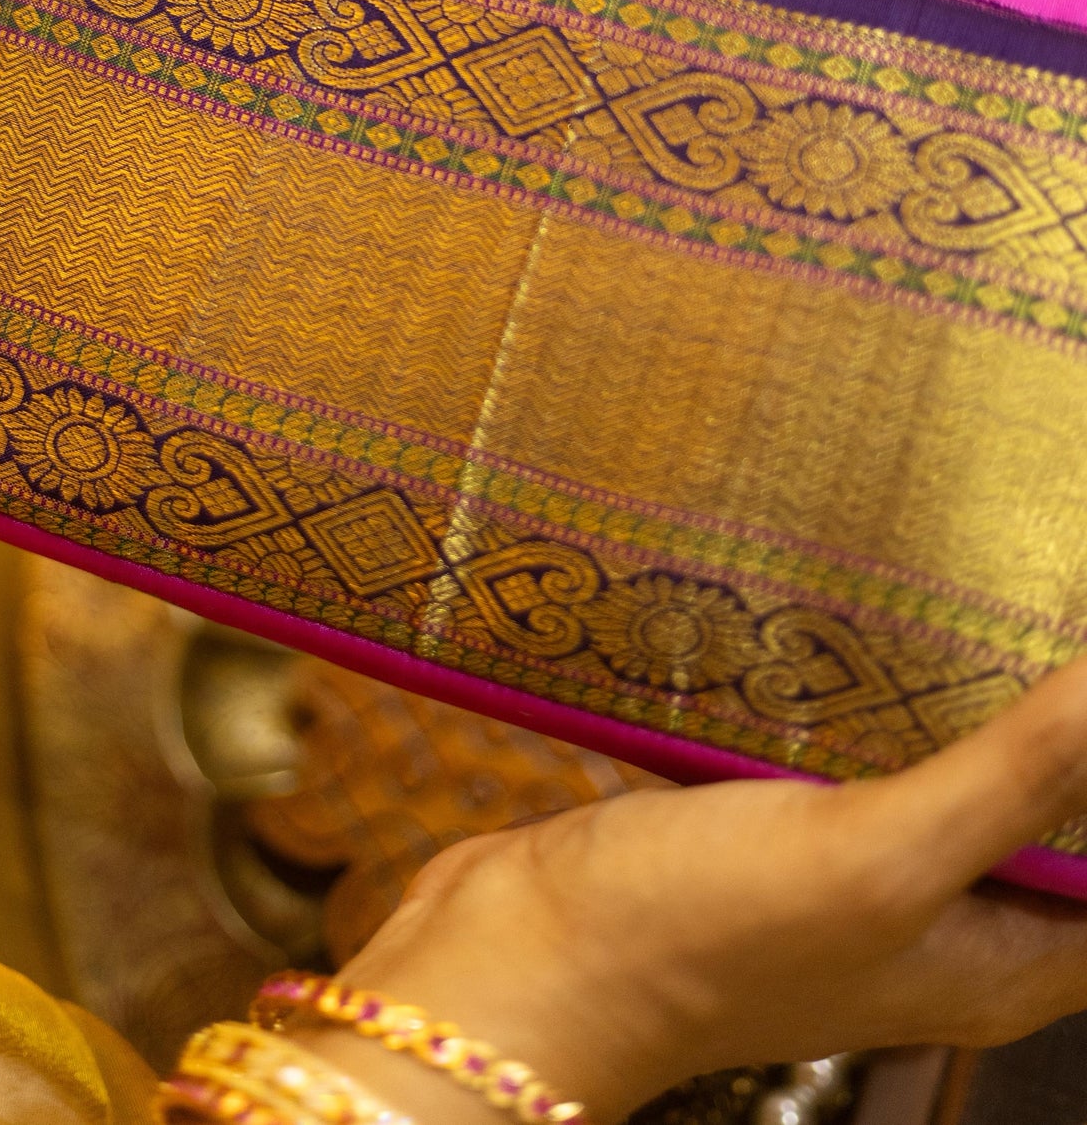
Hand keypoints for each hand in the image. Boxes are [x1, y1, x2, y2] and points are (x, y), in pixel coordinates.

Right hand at [297, 656, 1086, 1120]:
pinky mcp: (785, 827)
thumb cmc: (698, 937)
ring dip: (977, 694)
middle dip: (1063, 713)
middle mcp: (948, 922)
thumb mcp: (875, 857)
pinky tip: (870, 623)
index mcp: (1006, 961)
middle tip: (1042, 602)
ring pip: (959, 770)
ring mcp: (861, 875)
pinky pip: (867, 750)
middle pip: (1055, 810)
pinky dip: (883, 693)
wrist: (522, 955)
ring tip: (984, 594)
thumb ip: (1016, 776)